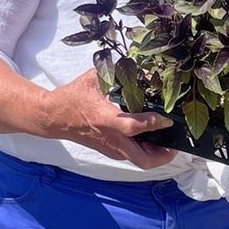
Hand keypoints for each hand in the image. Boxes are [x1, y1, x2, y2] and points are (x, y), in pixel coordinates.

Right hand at [40, 68, 175, 167]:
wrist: (53, 117)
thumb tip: (141, 67)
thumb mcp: (94, 79)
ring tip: (166, 138)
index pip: (134, 126)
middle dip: (163, 154)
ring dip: (156, 153)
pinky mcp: (109, 151)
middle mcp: (111, 139)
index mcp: (106, 120)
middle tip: (174, 142)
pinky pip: (133, 156)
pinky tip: (151, 137)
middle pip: (144, 159)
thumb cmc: (73, 97)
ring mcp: (111, 148)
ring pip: (140, 161)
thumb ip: (116, 72)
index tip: (168, 119)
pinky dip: (145, 150)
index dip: (154, 123)